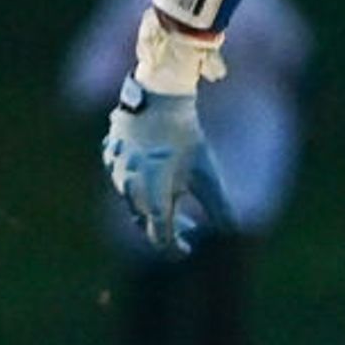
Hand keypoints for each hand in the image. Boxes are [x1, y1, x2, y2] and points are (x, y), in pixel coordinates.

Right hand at [103, 80, 214, 253]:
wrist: (158, 95)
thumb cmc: (186, 136)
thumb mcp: (206, 173)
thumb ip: (218, 206)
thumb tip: (234, 231)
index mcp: (152, 199)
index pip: (159, 238)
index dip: (174, 248)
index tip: (189, 250)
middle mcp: (129, 190)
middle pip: (146, 221)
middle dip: (168, 226)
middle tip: (190, 225)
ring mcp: (116, 172)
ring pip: (133, 201)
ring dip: (154, 206)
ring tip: (176, 196)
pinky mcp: (110, 155)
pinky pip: (123, 180)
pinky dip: (140, 185)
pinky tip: (156, 174)